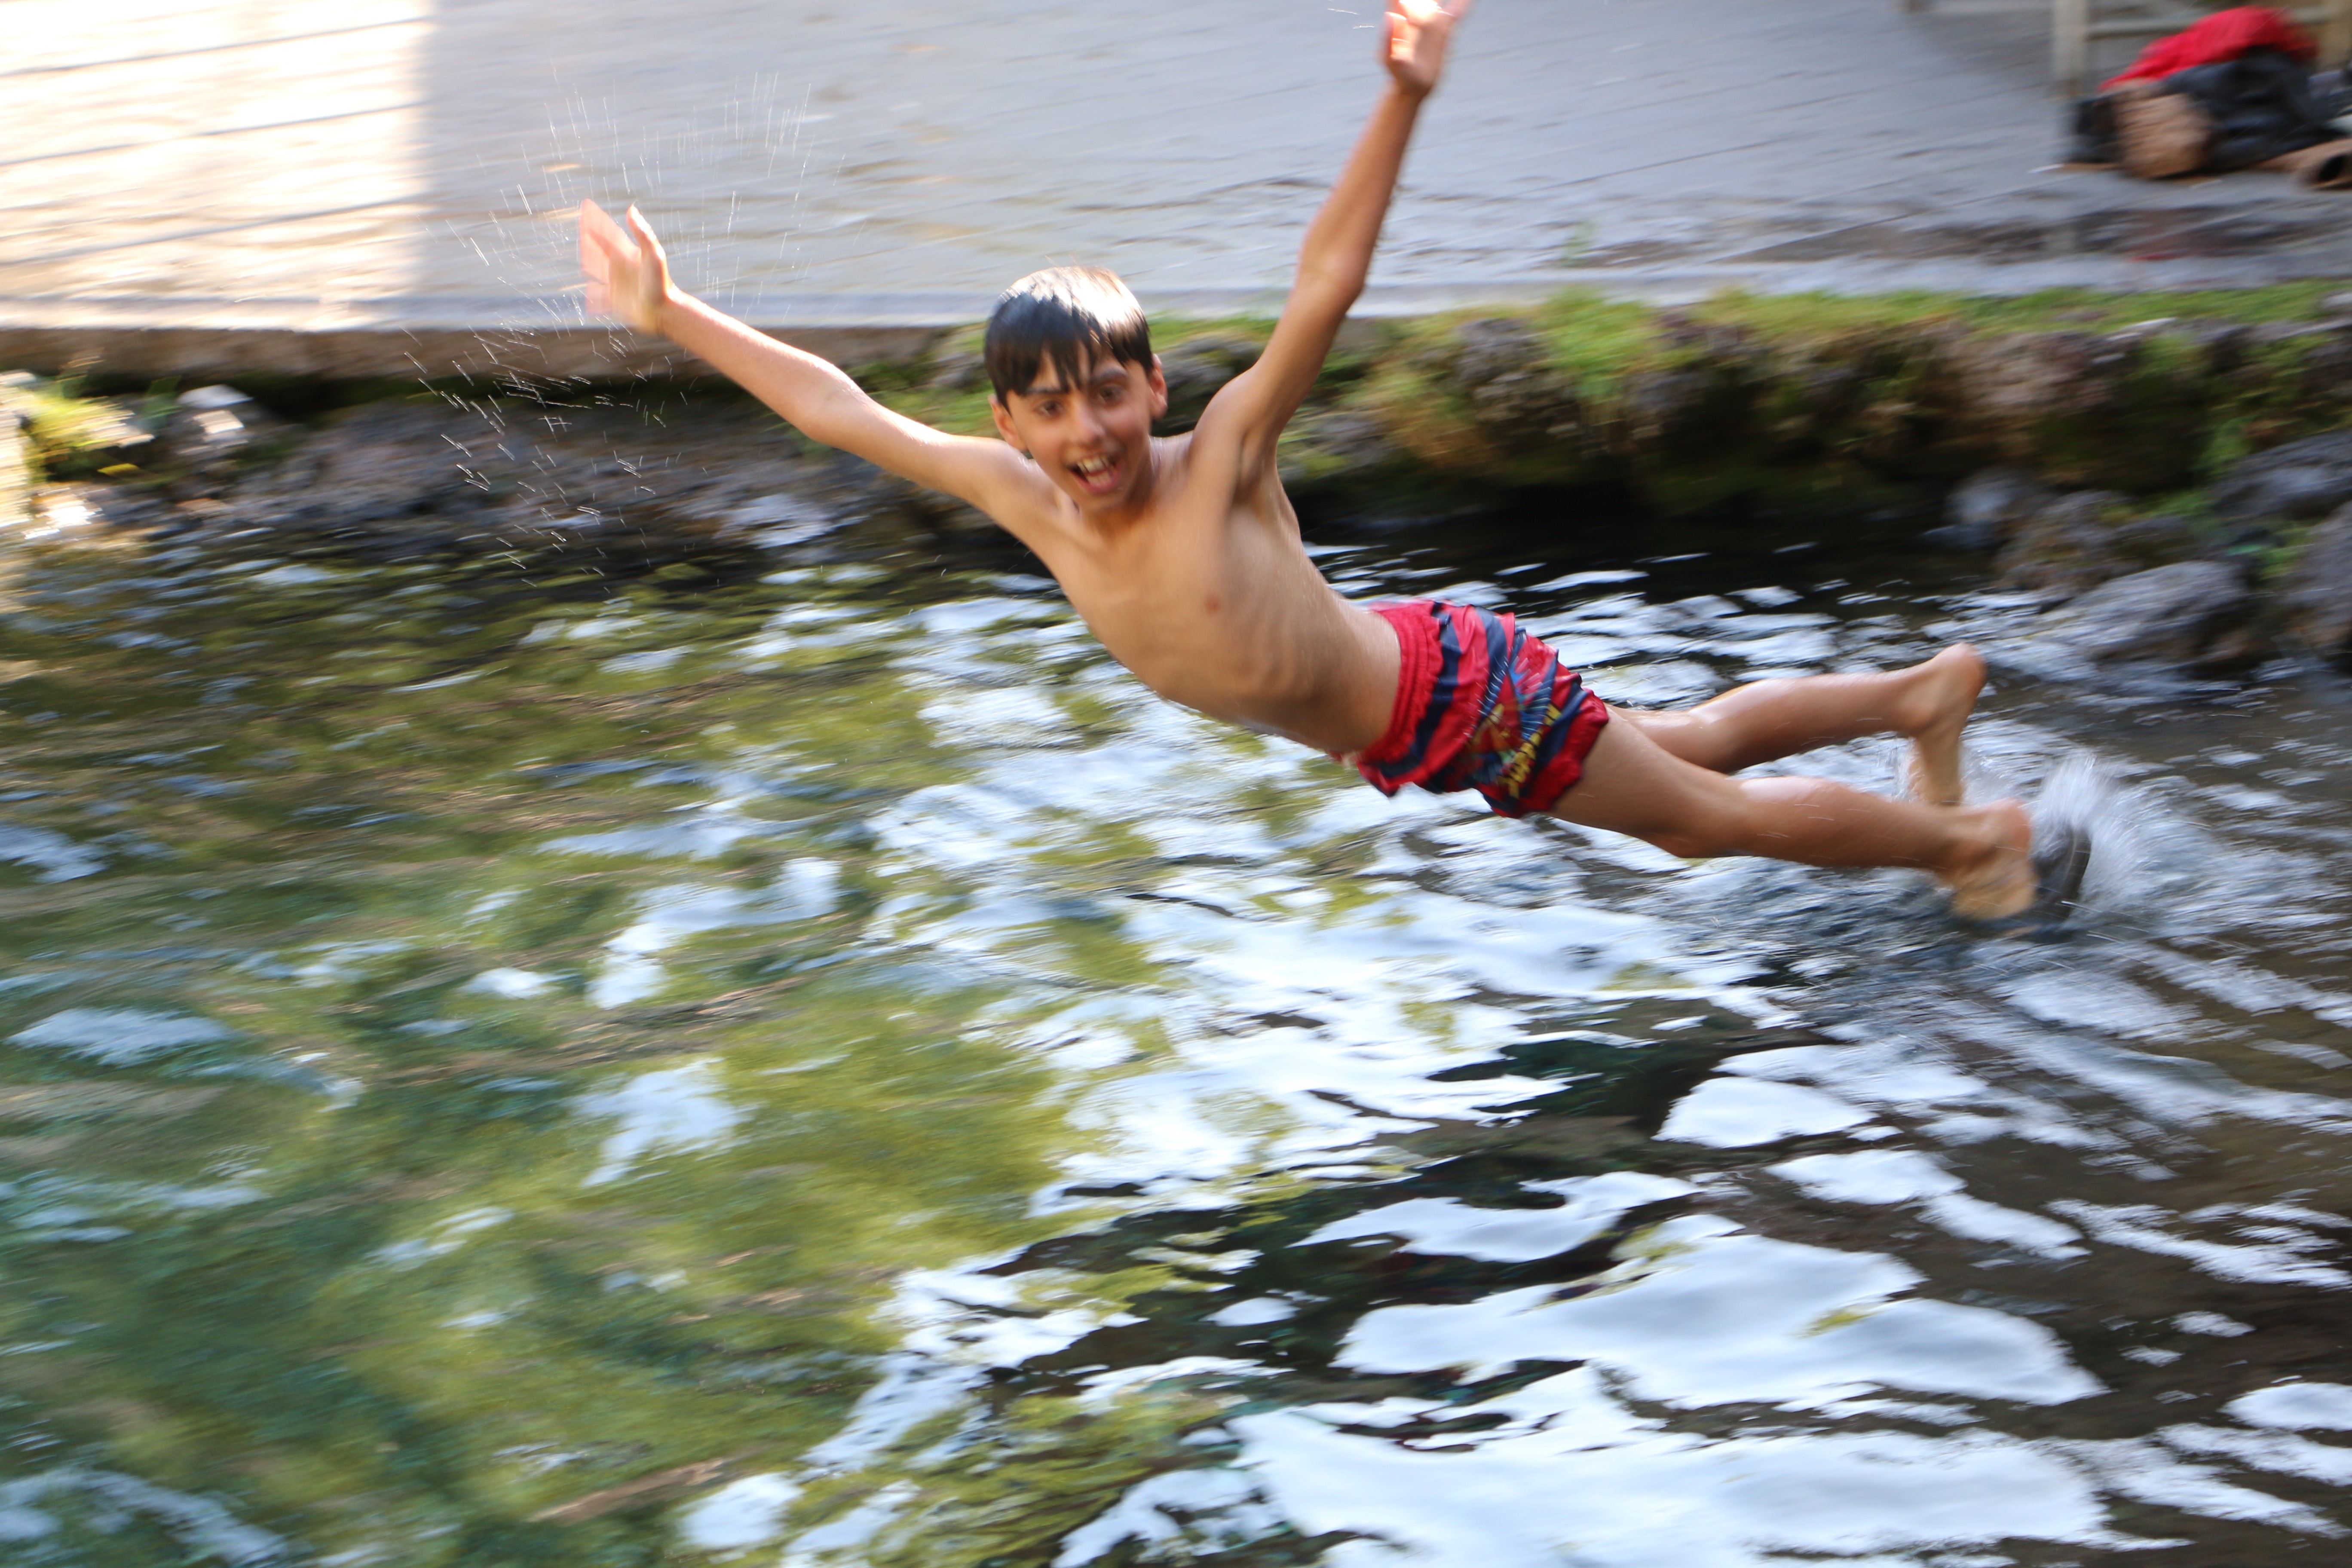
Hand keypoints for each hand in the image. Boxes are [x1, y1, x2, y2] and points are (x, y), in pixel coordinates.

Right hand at [579, 198, 671, 332]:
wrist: (665, 312)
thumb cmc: (661, 284)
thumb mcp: (653, 256)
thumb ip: (642, 233)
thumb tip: (631, 209)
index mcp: (627, 255)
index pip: (607, 233)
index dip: (596, 220)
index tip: (587, 206)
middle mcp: (620, 267)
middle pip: (599, 247)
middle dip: (590, 235)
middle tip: (583, 221)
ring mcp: (617, 283)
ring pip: (596, 268)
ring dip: (588, 258)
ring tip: (583, 250)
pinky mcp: (615, 300)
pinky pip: (599, 295)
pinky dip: (592, 294)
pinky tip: (589, 292)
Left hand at [1384, 0, 1472, 96]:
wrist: (1413, 86)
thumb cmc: (1397, 74)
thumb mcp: (1388, 58)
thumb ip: (1386, 38)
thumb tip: (1392, 15)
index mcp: (1401, 16)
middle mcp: (1416, 14)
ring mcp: (1431, 19)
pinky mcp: (1444, 28)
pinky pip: (1457, 10)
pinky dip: (1464, 2)